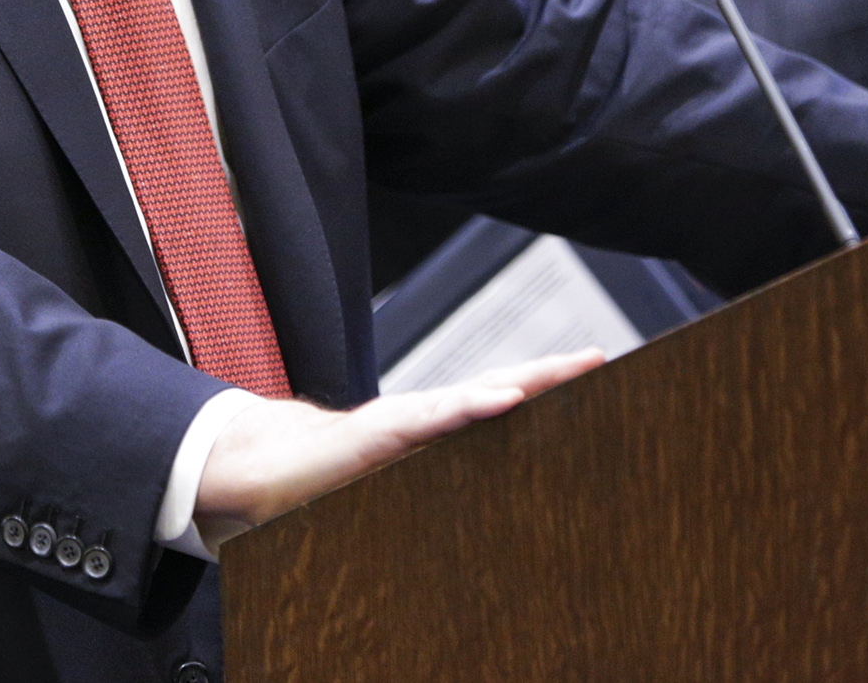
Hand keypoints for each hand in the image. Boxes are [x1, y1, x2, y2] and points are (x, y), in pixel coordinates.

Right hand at [193, 349, 605, 545]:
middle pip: (498, 387)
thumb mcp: (394, 482)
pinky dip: (467, 406)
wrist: (271, 469)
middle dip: (548, 374)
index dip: (542, 389)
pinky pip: (432, 416)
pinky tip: (500, 400)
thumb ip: (432, 483)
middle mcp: (426, 414)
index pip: (497, 401)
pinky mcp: (380, 430)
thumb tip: (475, 509)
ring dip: (520, 382)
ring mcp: (405, 419)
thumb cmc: (329, 478)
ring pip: (473, 394)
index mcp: (434, 427)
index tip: (588, 376)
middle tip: (596, 359)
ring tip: (562, 373)